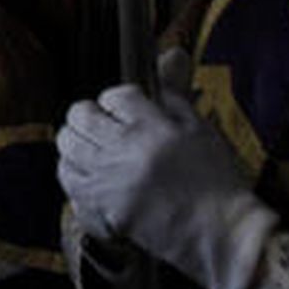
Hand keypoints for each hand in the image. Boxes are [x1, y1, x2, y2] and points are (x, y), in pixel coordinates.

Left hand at [57, 83, 277, 288]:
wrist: (221, 234)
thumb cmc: (214, 181)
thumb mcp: (199, 130)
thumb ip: (175, 92)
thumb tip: (170, 53)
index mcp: (153, 129)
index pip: (114, 95)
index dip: (116, 99)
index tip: (124, 110)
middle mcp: (126, 152)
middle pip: (80, 115)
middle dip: (88, 115)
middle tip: (103, 125)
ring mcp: (110, 181)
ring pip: (67, 146)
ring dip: (77, 142)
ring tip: (95, 148)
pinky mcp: (102, 208)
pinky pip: (67, 180)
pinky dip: (72, 172)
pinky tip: (89, 173)